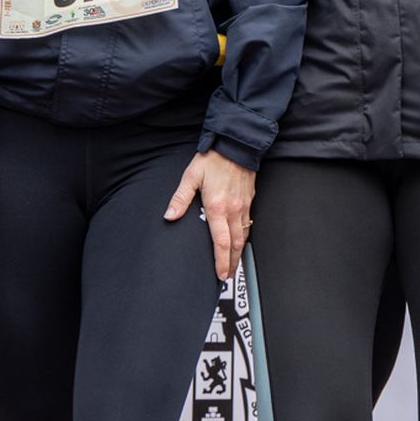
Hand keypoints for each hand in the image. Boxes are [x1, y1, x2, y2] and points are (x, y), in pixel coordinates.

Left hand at [165, 149, 256, 280]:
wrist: (237, 144)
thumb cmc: (214, 159)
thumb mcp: (191, 176)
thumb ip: (180, 198)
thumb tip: (169, 215)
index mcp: (217, 206)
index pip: (221, 241)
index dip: (220, 261)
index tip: (220, 274)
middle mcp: (233, 209)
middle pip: (235, 244)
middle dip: (232, 263)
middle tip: (227, 276)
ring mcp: (243, 205)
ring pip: (243, 236)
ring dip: (239, 253)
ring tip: (234, 265)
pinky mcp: (249, 200)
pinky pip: (248, 224)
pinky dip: (244, 238)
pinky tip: (240, 242)